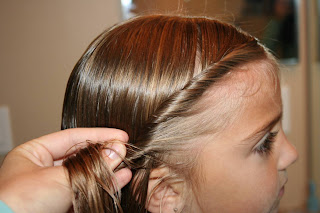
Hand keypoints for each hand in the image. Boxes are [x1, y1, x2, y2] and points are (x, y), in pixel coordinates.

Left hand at [0, 128, 131, 212]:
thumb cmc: (18, 205)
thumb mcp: (59, 179)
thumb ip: (92, 165)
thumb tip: (117, 151)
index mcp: (33, 154)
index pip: (72, 137)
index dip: (98, 135)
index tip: (119, 136)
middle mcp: (43, 169)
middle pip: (81, 156)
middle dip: (104, 153)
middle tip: (124, 150)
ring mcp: (53, 188)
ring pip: (86, 175)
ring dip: (107, 171)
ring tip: (126, 165)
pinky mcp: (61, 205)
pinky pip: (86, 192)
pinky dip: (103, 186)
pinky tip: (119, 180)